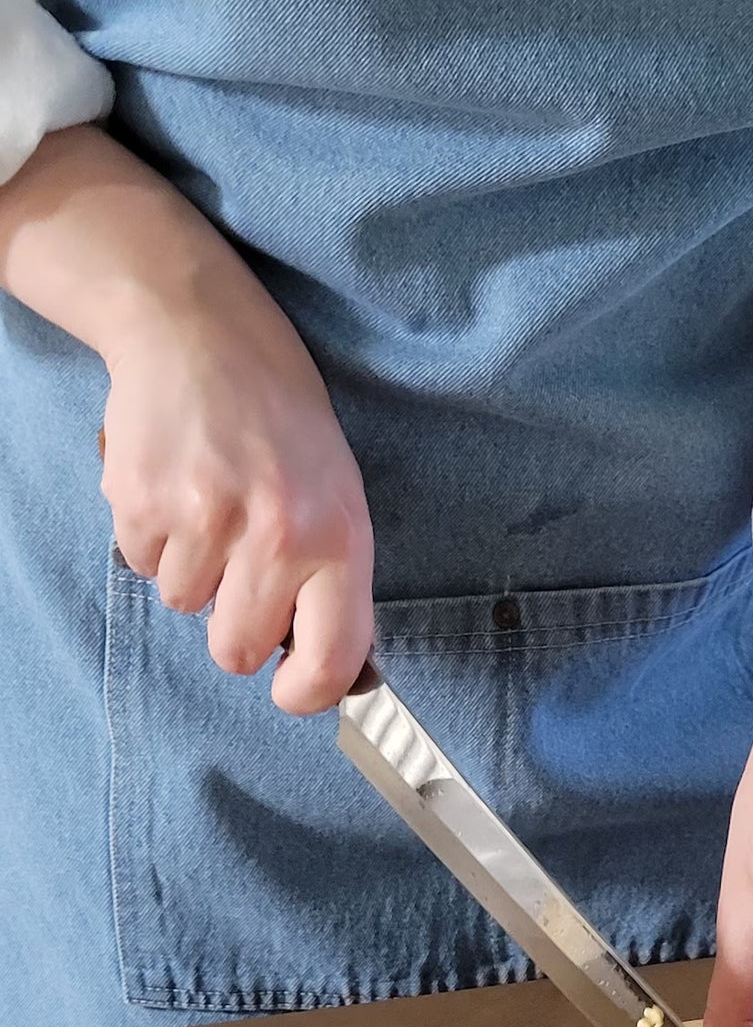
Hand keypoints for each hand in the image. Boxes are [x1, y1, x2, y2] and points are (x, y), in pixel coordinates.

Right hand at [101, 294, 372, 713]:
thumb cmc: (281, 422)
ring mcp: (203, 519)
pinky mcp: (141, 502)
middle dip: (235, 627)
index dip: (306, 693)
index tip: (291, 691)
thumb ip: (332, 578)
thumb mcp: (337, 493)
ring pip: (185, 606)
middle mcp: (275, 535)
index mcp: (337, 538)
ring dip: (194, 571)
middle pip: (237, 651)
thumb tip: (320, 664)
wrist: (202, 334)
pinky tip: (177, 487)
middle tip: (242, 572)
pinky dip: (156, 538)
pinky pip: (143, 564)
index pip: (330, 659)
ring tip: (212, 506)